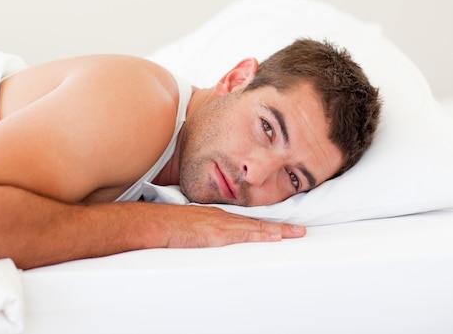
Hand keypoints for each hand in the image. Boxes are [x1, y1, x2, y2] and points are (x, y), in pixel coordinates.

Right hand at [162, 205, 305, 247]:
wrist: (156, 223)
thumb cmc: (166, 225)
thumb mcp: (187, 227)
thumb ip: (200, 232)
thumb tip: (203, 239)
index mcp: (216, 217)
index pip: (246, 221)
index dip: (264, 225)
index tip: (279, 228)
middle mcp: (222, 218)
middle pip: (256, 223)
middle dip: (279, 227)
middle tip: (299, 230)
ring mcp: (221, 225)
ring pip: (256, 228)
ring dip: (277, 231)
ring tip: (296, 234)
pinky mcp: (218, 233)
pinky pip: (245, 234)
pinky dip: (262, 234)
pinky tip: (275, 236)